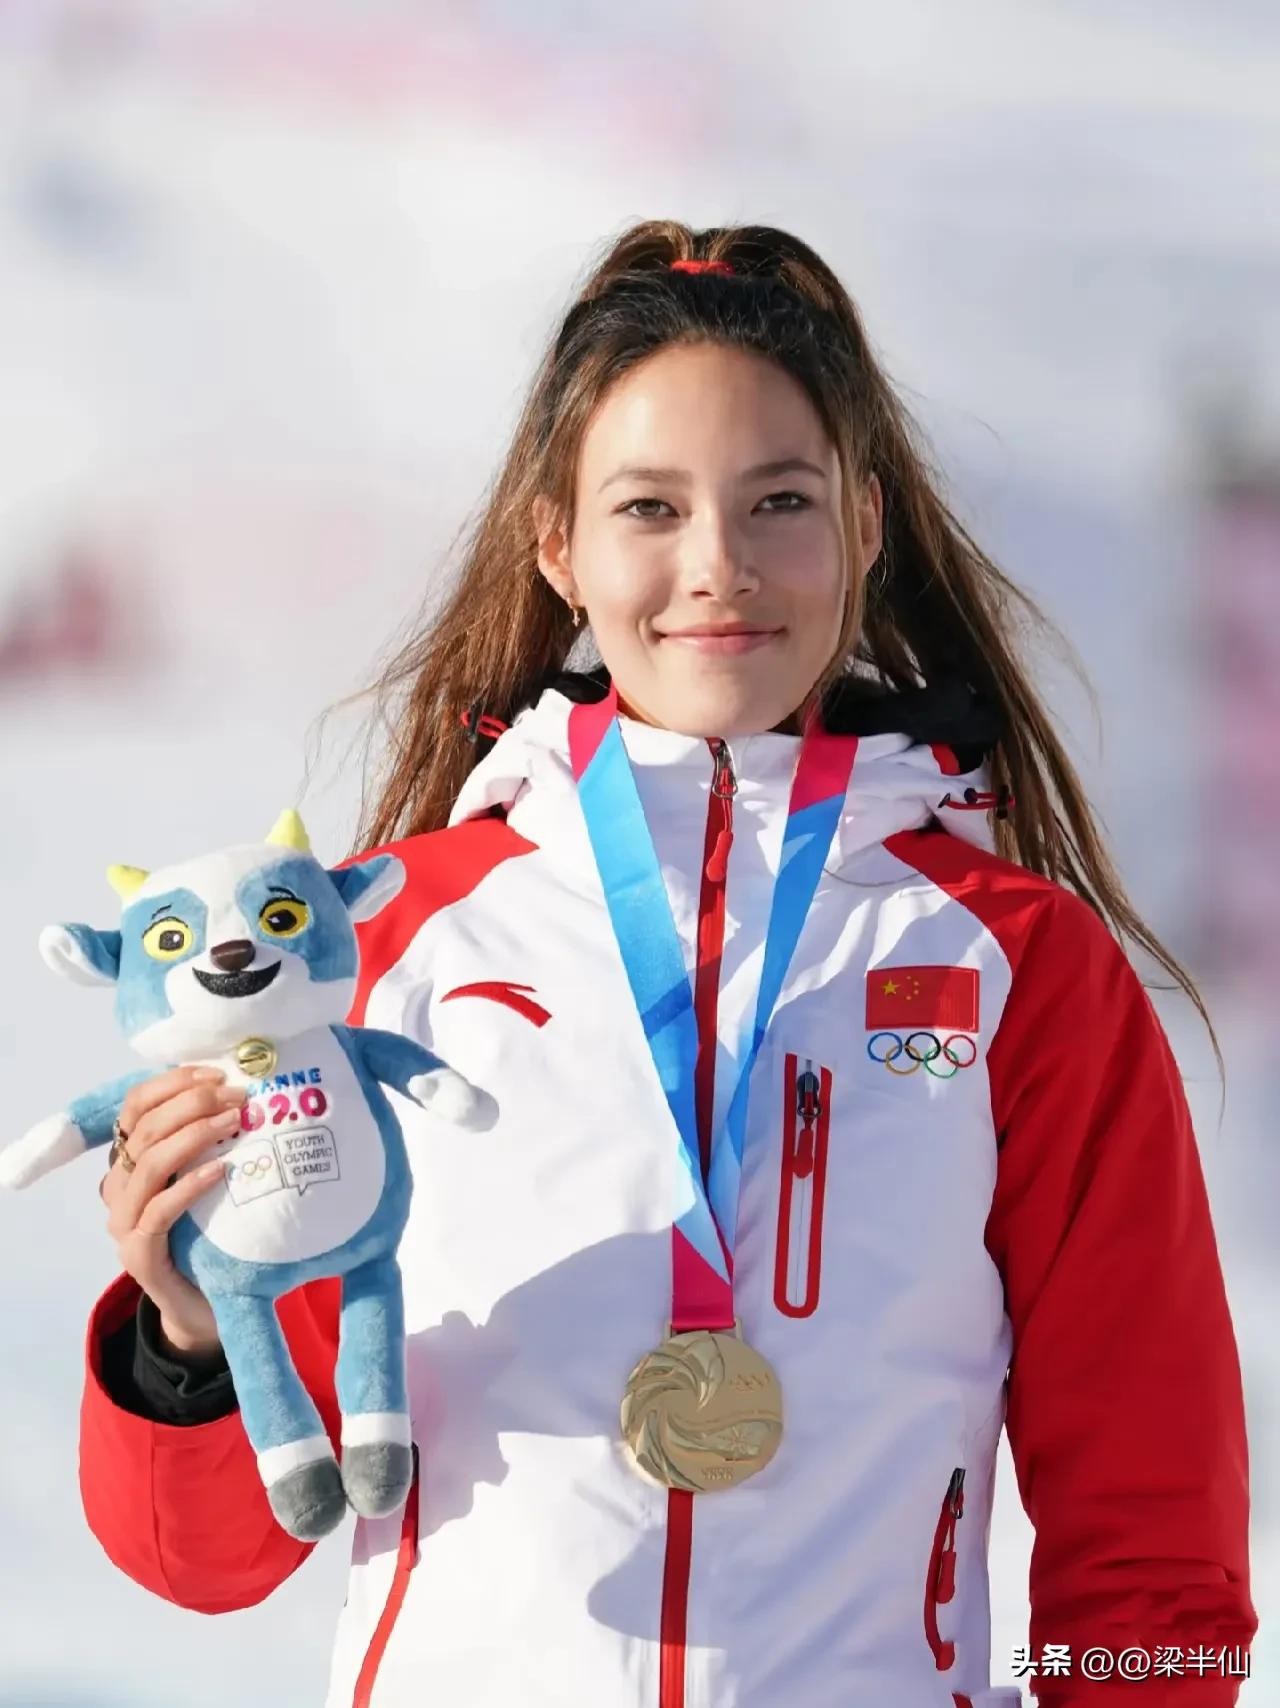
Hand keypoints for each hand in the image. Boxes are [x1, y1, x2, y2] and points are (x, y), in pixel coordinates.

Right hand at [101, 1065, 245, 1360]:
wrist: (206, 1304)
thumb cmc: (211, 1232)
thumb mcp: (209, 1177)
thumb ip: (212, 1141)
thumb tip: (246, 1090)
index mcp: (130, 1161)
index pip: (136, 1106)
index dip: (173, 1082)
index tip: (216, 1072)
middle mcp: (118, 1188)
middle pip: (144, 1128)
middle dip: (191, 1103)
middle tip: (237, 1096)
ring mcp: (123, 1223)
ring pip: (148, 1164)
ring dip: (193, 1135)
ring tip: (233, 1122)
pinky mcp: (138, 1255)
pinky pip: (159, 1212)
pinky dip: (189, 1185)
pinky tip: (220, 1170)